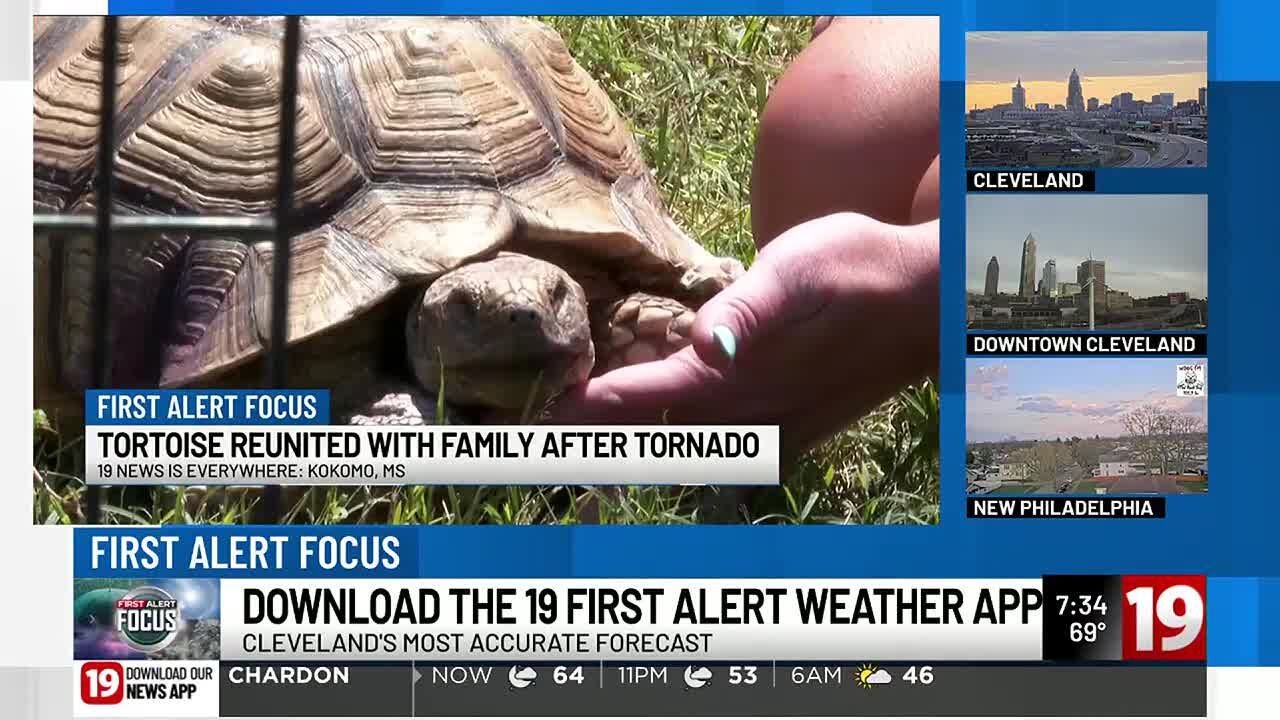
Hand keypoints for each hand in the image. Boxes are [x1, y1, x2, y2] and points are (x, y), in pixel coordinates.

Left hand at [551, 212, 938, 459]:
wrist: (927, 304)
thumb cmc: (858, 270)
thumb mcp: (798, 270)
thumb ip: (746, 311)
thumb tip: (705, 346)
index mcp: (737, 381)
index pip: (641, 405)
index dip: (587, 411)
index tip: (540, 416)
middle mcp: (748, 422)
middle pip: (652, 442)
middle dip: (595, 441)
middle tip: (541, 435)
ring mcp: (769, 436)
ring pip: (681, 454)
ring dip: (631, 449)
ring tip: (581, 440)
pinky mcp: (786, 435)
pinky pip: (714, 450)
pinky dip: (675, 444)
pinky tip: (654, 431)